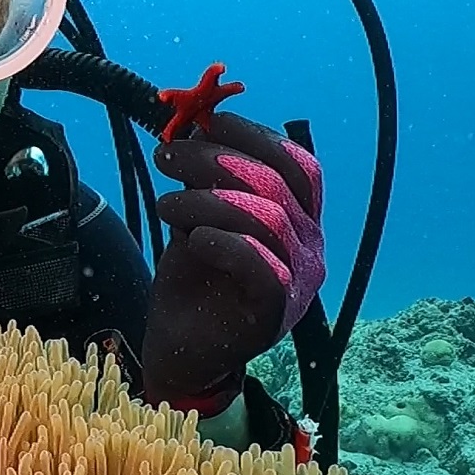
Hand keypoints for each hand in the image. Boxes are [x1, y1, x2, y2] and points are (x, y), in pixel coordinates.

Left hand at [141, 112, 324, 409]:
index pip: (296, 165)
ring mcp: (299, 282)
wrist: (180, 352)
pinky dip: (223, 242)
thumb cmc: (193, 283)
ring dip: (206, 200)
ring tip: (165, 205)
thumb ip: (206, 182)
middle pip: (278, 183)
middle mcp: (310, 248)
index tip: (208, 123)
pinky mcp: (275, 312)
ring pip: (266, 217)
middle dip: (216, 160)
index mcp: (300, 221)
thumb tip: (196, 128)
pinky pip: (261, 264)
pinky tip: (191, 239)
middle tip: (167, 157)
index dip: (256, 136)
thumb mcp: (197, 218)